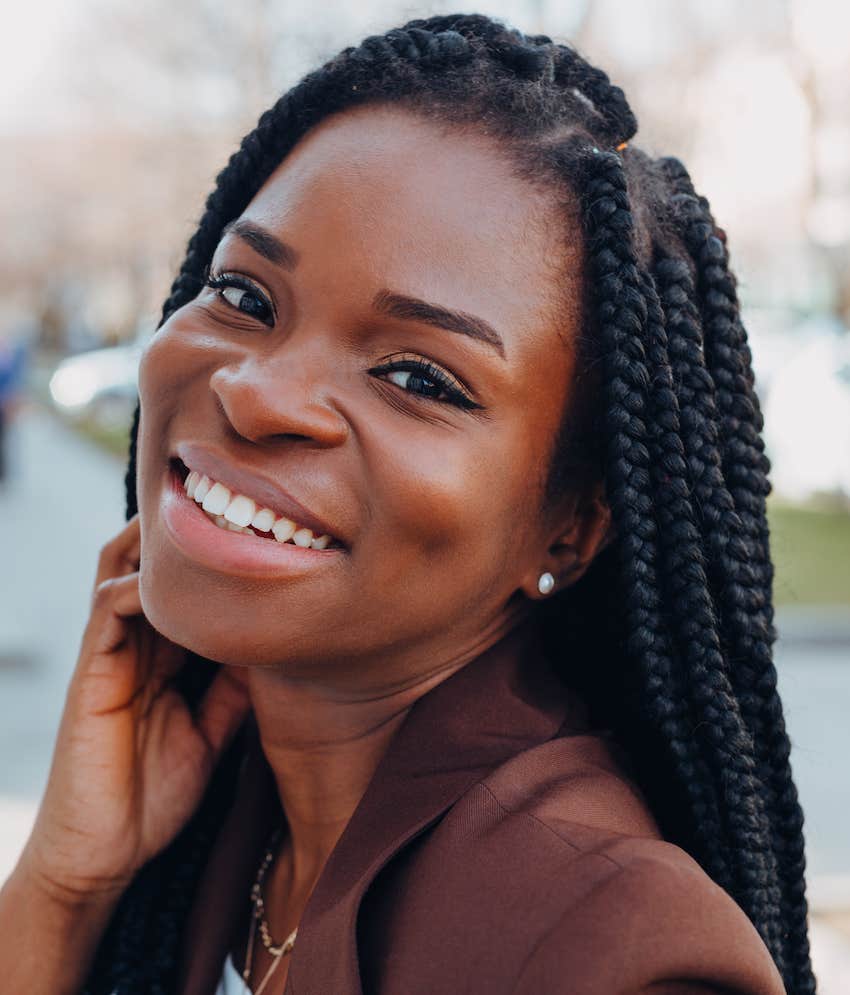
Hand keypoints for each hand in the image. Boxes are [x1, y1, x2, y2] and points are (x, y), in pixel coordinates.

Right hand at [19, 514, 251, 904]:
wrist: (101, 855)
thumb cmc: (153, 797)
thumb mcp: (210, 735)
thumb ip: (233, 691)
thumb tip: (275, 651)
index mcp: (163, 660)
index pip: (184, 593)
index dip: (215, 563)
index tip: (260, 534)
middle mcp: (135, 647)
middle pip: (149, 567)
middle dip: (183, 535)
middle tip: (231, 504)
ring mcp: (109, 656)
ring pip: (123, 572)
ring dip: (157, 545)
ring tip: (202, 517)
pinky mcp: (90, 673)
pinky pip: (108, 610)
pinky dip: (140, 587)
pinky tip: (177, 583)